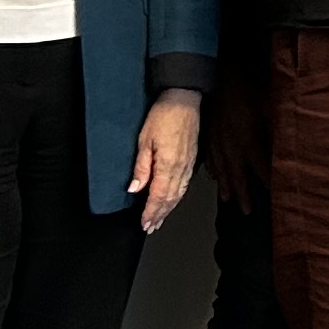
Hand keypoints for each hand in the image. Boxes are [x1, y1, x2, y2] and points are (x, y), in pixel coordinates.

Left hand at [130, 92, 200, 230]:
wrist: (184, 100)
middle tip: (150, 227)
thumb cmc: (164, 116)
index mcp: (168, 165)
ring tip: (159, 220)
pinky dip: (177, 198)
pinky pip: (185, 185)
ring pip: (178, 194)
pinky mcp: (192, 160)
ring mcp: (188, 165)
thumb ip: (141, 167)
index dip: (151, 212)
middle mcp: (181, 168)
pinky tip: (172, 201)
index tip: (144, 223)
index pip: (158, 196)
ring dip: (168, 209)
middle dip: (159, 215)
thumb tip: (135, 188)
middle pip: (170, 199)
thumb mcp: (145, 140)